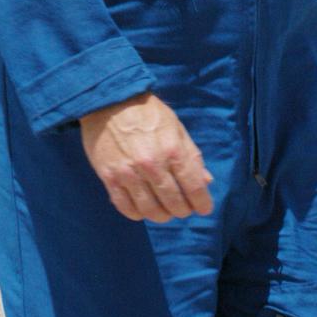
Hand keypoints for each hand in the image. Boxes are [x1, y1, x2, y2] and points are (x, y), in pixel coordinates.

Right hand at [79, 92, 213, 223]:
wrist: (110, 101)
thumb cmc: (149, 113)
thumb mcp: (177, 128)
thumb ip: (191, 156)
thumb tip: (206, 182)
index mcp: (173, 150)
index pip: (193, 188)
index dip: (202, 203)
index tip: (204, 208)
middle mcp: (153, 165)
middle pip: (174, 203)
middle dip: (183, 210)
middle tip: (183, 208)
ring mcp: (129, 173)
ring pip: (150, 210)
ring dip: (161, 215)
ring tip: (164, 210)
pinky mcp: (110, 178)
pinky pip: (126, 208)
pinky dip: (137, 214)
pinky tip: (142, 208)